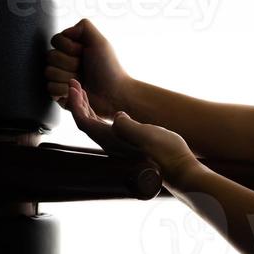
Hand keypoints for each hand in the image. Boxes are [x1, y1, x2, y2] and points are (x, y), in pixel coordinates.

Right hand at [45, 18, 130, 116]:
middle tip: (83, 69)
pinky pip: (50, 88)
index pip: (55, 40)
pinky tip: (76, 90)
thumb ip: (84, 27)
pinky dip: (64, 90)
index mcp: (72, 48)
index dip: (68, 47)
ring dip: (67, 77)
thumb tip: (66, 32)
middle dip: (69, 63)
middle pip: (50, 56)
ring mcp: (61, 78)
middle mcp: (65, 62)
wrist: (113, 94)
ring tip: (81, 81)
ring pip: (49, 72)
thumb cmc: (109, 69)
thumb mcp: (100, 42)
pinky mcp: (59, 94)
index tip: (83, 52)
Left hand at [66, 80, 198, 187]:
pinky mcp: (129, 146)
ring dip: (87, 107)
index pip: (83, 122)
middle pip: (85, 122)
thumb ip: (127, 126)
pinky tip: (110, 109)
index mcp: (111, 140)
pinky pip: (106, 128)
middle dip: (77, 102)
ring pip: (94, 125)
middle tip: (74, 83)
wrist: (180, 170)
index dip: (75, 104)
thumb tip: (117, 116)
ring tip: (85, 92)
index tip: (74, 86)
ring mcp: (119, 146)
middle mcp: (111, 145)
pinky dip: (100, 115)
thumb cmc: (165, 153)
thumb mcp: (146, 135)